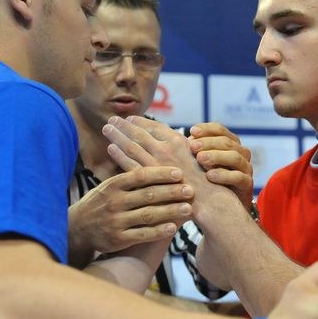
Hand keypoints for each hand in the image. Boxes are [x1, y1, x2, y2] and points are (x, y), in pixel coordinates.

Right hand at [68, 166, 193, 258]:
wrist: (77, 229)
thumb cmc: (100, 203)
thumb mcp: (108, 185)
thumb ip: (128, 176)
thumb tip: (152, 158)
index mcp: (113, 185)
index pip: (139, 176)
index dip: (160, 173)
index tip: (178, 172)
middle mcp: (114, 202)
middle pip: (147, 195)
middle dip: (171, 191)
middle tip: (190, 189)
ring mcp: (116, 221)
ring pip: (148, 215)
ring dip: (170, 211)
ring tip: (188, 208)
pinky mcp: (118, 239)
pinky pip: (142, 234)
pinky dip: (159, 231)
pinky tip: (174, 227)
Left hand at [101, 116, 232, 219]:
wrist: (210, 200)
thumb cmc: (208, 180)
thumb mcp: (198, 156)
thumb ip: (183, 148)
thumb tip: (175, 141)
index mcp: (178, 141)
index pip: (154, 126)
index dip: (141, 121)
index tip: (131, 118)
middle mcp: (165, 149)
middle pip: (139, 133)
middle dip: (124, 125)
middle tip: (112, 119)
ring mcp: (155, 163)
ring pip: (130, 145)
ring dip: (117, 135)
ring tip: (107, 129)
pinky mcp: (148, 178)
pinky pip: (129, 163)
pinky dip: (118, 154)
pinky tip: (111, 148)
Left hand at [188, 123, 252, 209]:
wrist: (223, 209)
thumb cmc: (207, 183)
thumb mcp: (199, 165)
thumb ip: (193, 151)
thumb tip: (175, 137)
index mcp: (229, 144)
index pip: (220, 130)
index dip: (207, 129)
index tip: (192, 131)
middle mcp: (240, 153)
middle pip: (227, 142)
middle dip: (209, 142)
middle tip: (193, 146)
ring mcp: (245, 168)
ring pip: (235, 157)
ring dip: (216, 156)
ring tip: (200, 159)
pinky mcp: (247, 185)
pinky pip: (239, 177)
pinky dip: (224, 175)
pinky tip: (210, 176)